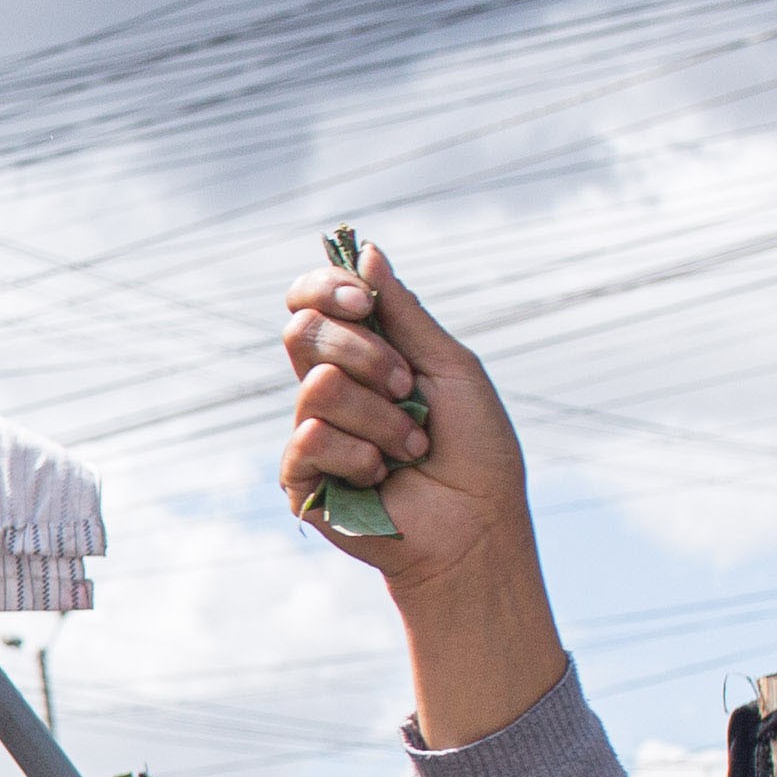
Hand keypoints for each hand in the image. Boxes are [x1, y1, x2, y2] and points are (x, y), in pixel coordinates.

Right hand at [281, 242, 533, 594]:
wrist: (477, 526)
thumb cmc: (475, 450)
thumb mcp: (450, 367)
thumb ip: (406, 314)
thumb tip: (368, 251)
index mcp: (361, 356)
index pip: (312, 303)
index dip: (325, 287)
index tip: (362, 300)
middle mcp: (328, 388)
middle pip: (302, 331)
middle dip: (364, 352)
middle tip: (408, 388)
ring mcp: (311, 433)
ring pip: (317, 386)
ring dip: (380, 416)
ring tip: (411, 449)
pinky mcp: (300, 479)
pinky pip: (312, 437)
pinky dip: (361, 454)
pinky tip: (382, 478)